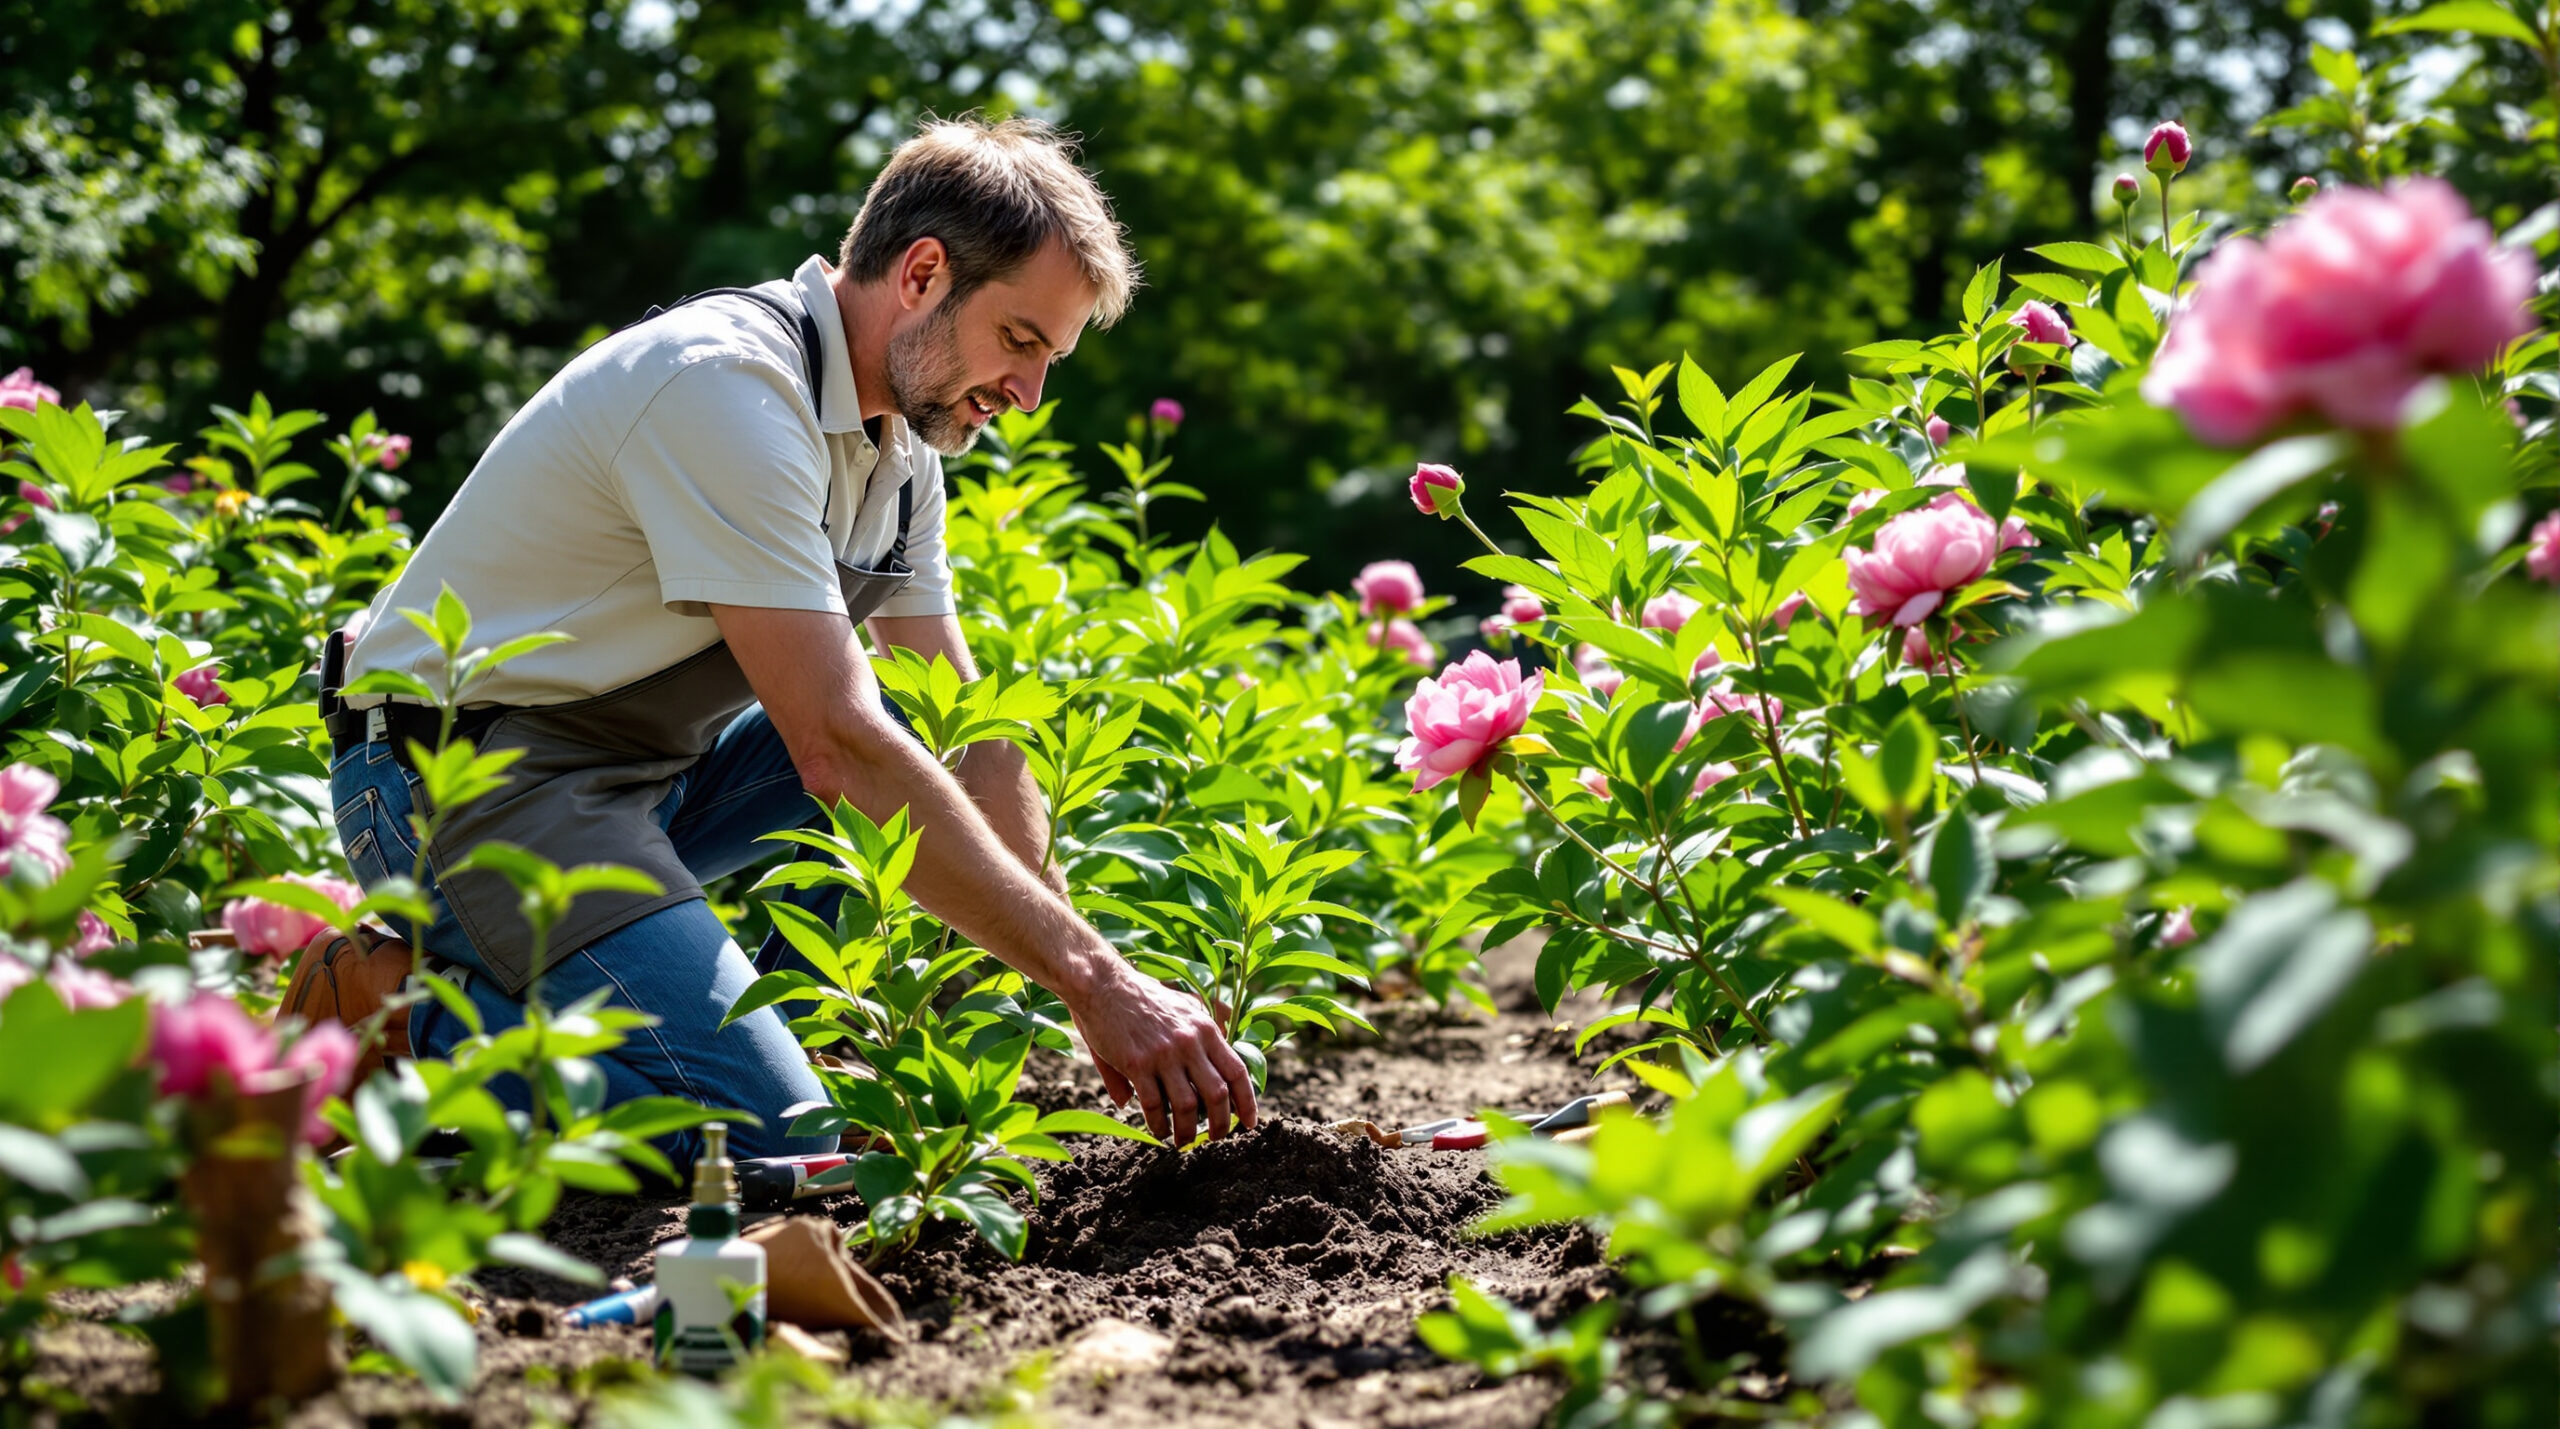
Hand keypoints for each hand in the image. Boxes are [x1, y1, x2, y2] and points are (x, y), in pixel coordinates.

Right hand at [1062, 958, 1257, 1145]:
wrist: (1101, 982)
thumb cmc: (1139, 995)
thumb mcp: (1175, 1007)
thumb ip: (1186, 1040)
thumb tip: (1199, 1061)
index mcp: (1205, 1027)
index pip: (1237, 1070)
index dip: (1247, 1101)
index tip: (1248, 1122)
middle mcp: (1190, 1040)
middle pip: (1218, 1094)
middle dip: (1220, 1124)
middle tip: (1215, 1138)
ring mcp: (1164, 1053)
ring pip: (1187, 1106)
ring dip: (1187, 1131)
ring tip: (1182, 1141)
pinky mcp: (1137, 1062)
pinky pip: (1154, 1105)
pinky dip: (1158, 1124)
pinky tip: (1158, 1131)